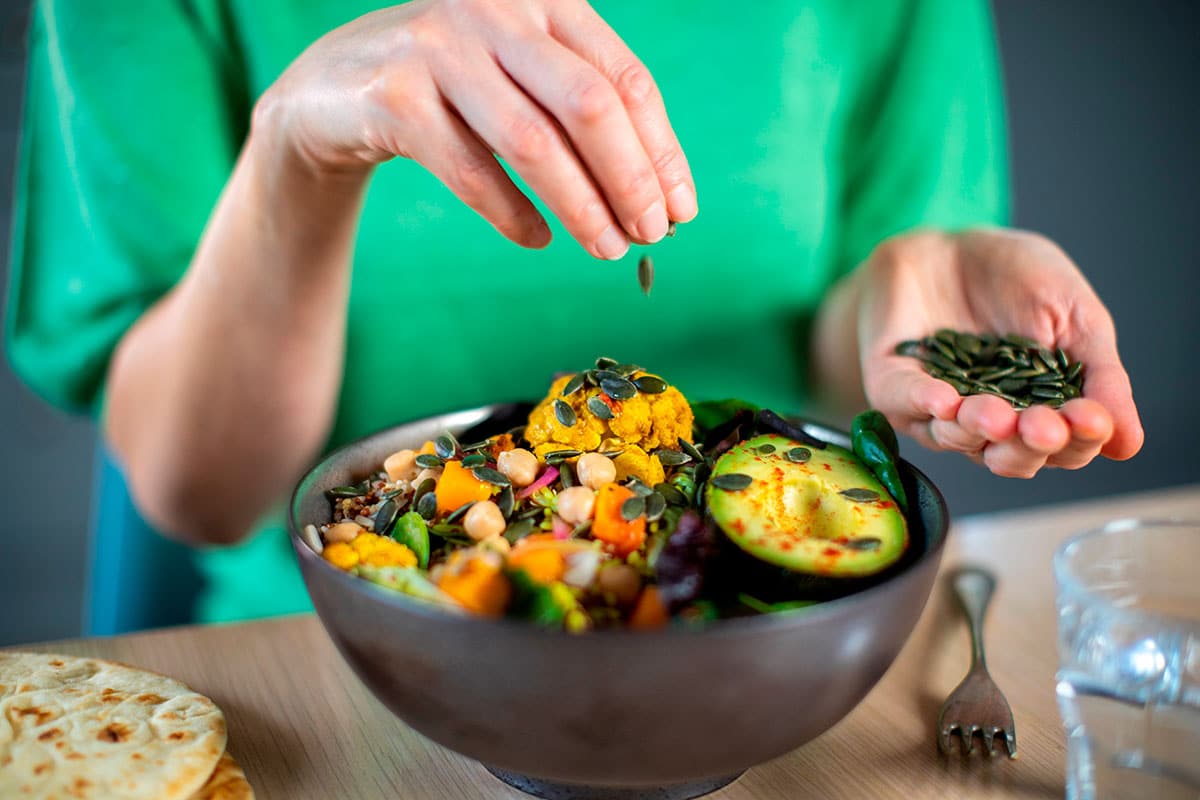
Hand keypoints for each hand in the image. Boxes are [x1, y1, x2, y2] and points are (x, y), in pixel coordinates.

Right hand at [252, 0, 696, 258]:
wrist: (332, 86)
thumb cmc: (451, 87)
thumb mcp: (522, 75)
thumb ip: (581, 112)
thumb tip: (658, 195)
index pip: (626, 80)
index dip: (662, 151)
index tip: (681, 211)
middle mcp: (497, 9)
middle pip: (590, 106)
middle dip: (631, 180)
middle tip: (651, 235)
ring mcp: (441, 48)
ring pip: (533, 143)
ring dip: (581, 206)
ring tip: (608, 249)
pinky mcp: (393, 96)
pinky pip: (470, 170)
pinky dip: (512, 213)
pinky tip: (537, 238)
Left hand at [852, 229, 1142, 477]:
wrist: (949, 243)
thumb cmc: (1018, 279)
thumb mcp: (1075, 316)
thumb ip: (1100, 375)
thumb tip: (1129, 442)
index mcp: (1040, 411)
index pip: (1065, 446)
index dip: (1079, 439)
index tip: (1091, 419)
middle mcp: (989, 423)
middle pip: (1012, 458)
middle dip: (1029, 445)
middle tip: (1043, 427)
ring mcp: (938, 410)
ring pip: (958, 439)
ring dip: (978, 429)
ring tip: (994, 413)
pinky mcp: (893, 386)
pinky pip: (904, 404)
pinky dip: (923, 402)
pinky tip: (944, 398)